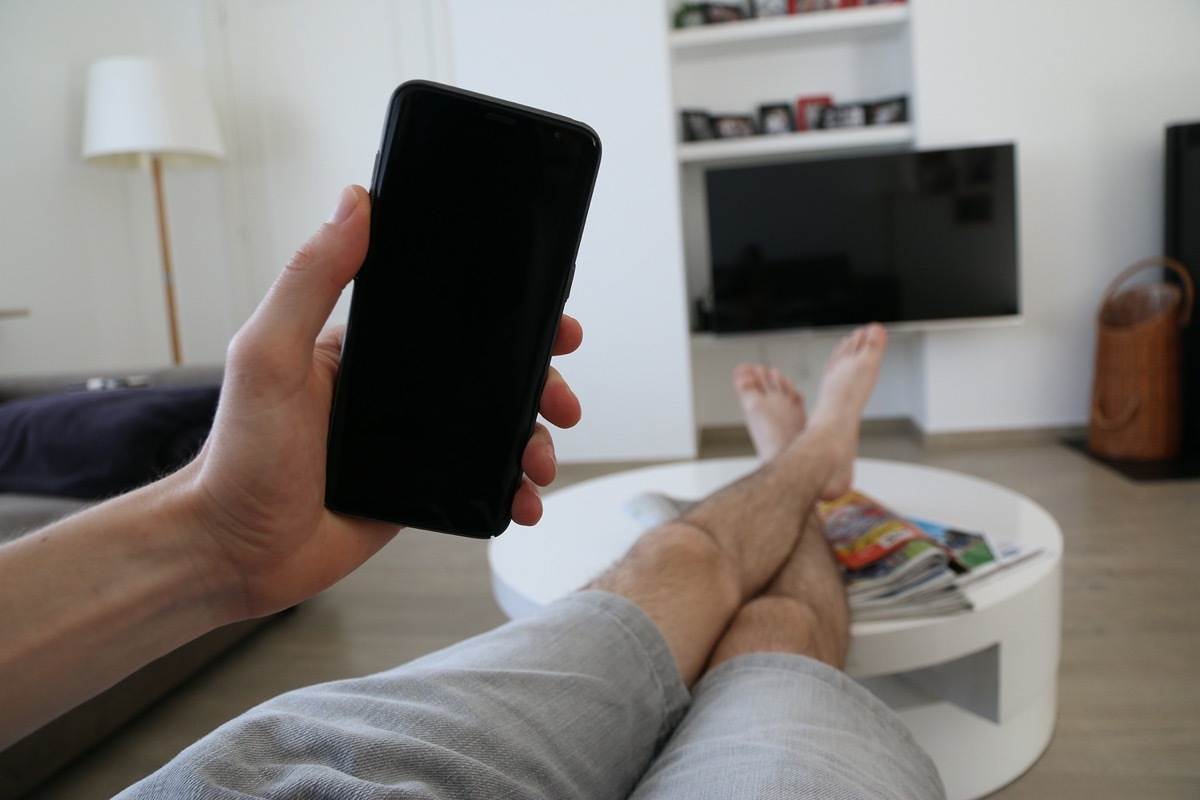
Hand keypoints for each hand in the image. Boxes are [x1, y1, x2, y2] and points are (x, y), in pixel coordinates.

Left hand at [182, 185, 581, 619]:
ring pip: (497, 430)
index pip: (452, 317)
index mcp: (369, 349)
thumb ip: (310, 279)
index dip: (509, 315)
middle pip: (492, 374)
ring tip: (542, 462)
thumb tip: (354, 202)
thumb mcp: (269, 354)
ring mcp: (413, 442)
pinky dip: (513, 490)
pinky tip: (525, 500)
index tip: (552, 318)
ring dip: (534, 439)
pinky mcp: (420, 490)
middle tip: (562, 400)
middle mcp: (398, 391)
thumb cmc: (240, 455)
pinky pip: (482, 482)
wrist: (235, 551)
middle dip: (541, 383)